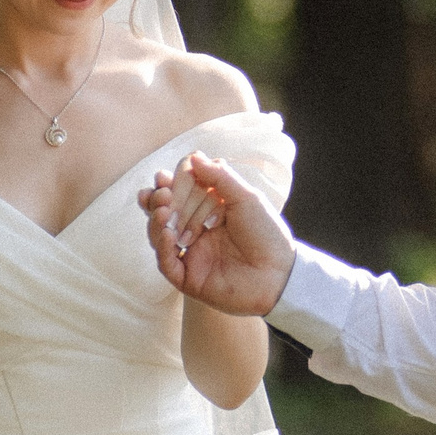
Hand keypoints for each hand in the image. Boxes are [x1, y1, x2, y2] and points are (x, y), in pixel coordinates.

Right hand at [139, 153, 296, 316]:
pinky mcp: (188, 278)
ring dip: (156, 220)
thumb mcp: (246, 198)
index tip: (166, 177)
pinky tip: (167, 233)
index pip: (180, 191)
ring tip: (164, 209)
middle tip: (162, 194)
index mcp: (209, 209)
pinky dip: (162, 246)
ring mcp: (191, 254)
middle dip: (159, 200)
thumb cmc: (267, 234)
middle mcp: (197, 230)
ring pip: (159, 235)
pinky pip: (166, 263)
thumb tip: (194, 156)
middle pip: (165, 211)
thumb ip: (220, 177)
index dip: (172, 184)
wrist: (280, 274)